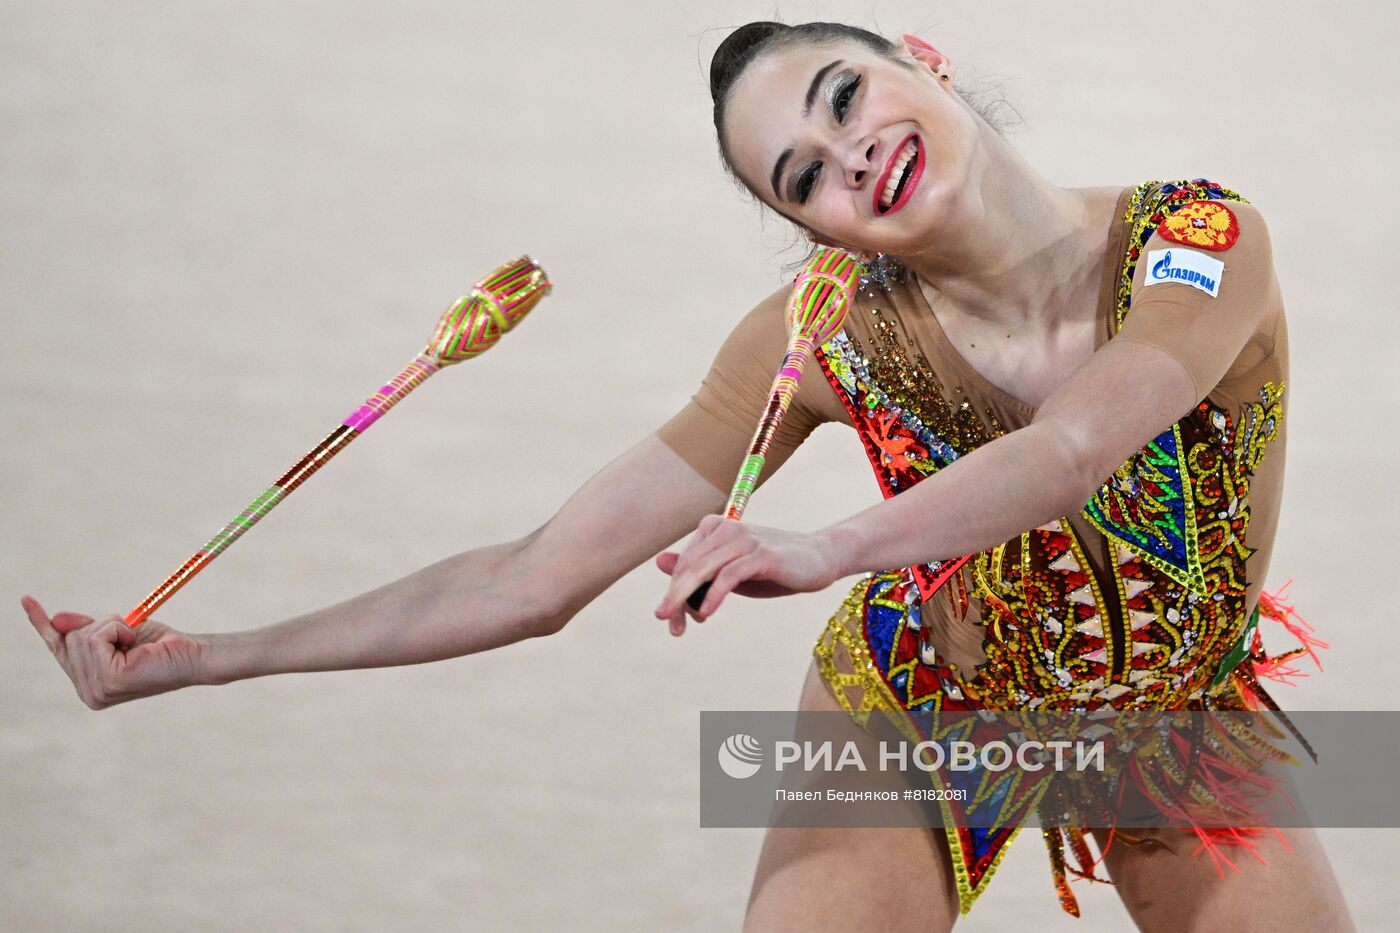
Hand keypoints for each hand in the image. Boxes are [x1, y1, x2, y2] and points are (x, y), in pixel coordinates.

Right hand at [22, 596, 207, 708]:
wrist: (194, 655)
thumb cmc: (162, 645)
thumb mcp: (119, 631)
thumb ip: (87, 629)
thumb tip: (57, 619)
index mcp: (90, 686)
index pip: (59, 650)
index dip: (43, 623)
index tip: (27, 598)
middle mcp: (88, 693)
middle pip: (69, 639)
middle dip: (102, 626)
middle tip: (131, 637)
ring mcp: (96, 690)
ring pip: (84, 636)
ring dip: (114, 627)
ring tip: (136, 642)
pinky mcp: (109, 680)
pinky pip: (97, 637)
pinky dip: (118, 629)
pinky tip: (135, 643)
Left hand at [653, 517, 838, 635]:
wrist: (819, 560)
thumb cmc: (771, 569)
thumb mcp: (729, 571)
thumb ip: (698, 568)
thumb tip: (659, 561)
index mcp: (715, 528)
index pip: (684, 562)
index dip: (673, 591)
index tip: (669, 618)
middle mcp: (726, 528)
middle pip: (689, 567)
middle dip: (675, 598)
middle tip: (667, 624)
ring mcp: (744, 540)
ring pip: (703, 570)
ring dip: (686, 600)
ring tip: (680, 625)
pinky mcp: (761, 554)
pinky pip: (728, 575)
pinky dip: (713, 595)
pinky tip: (705, 613)